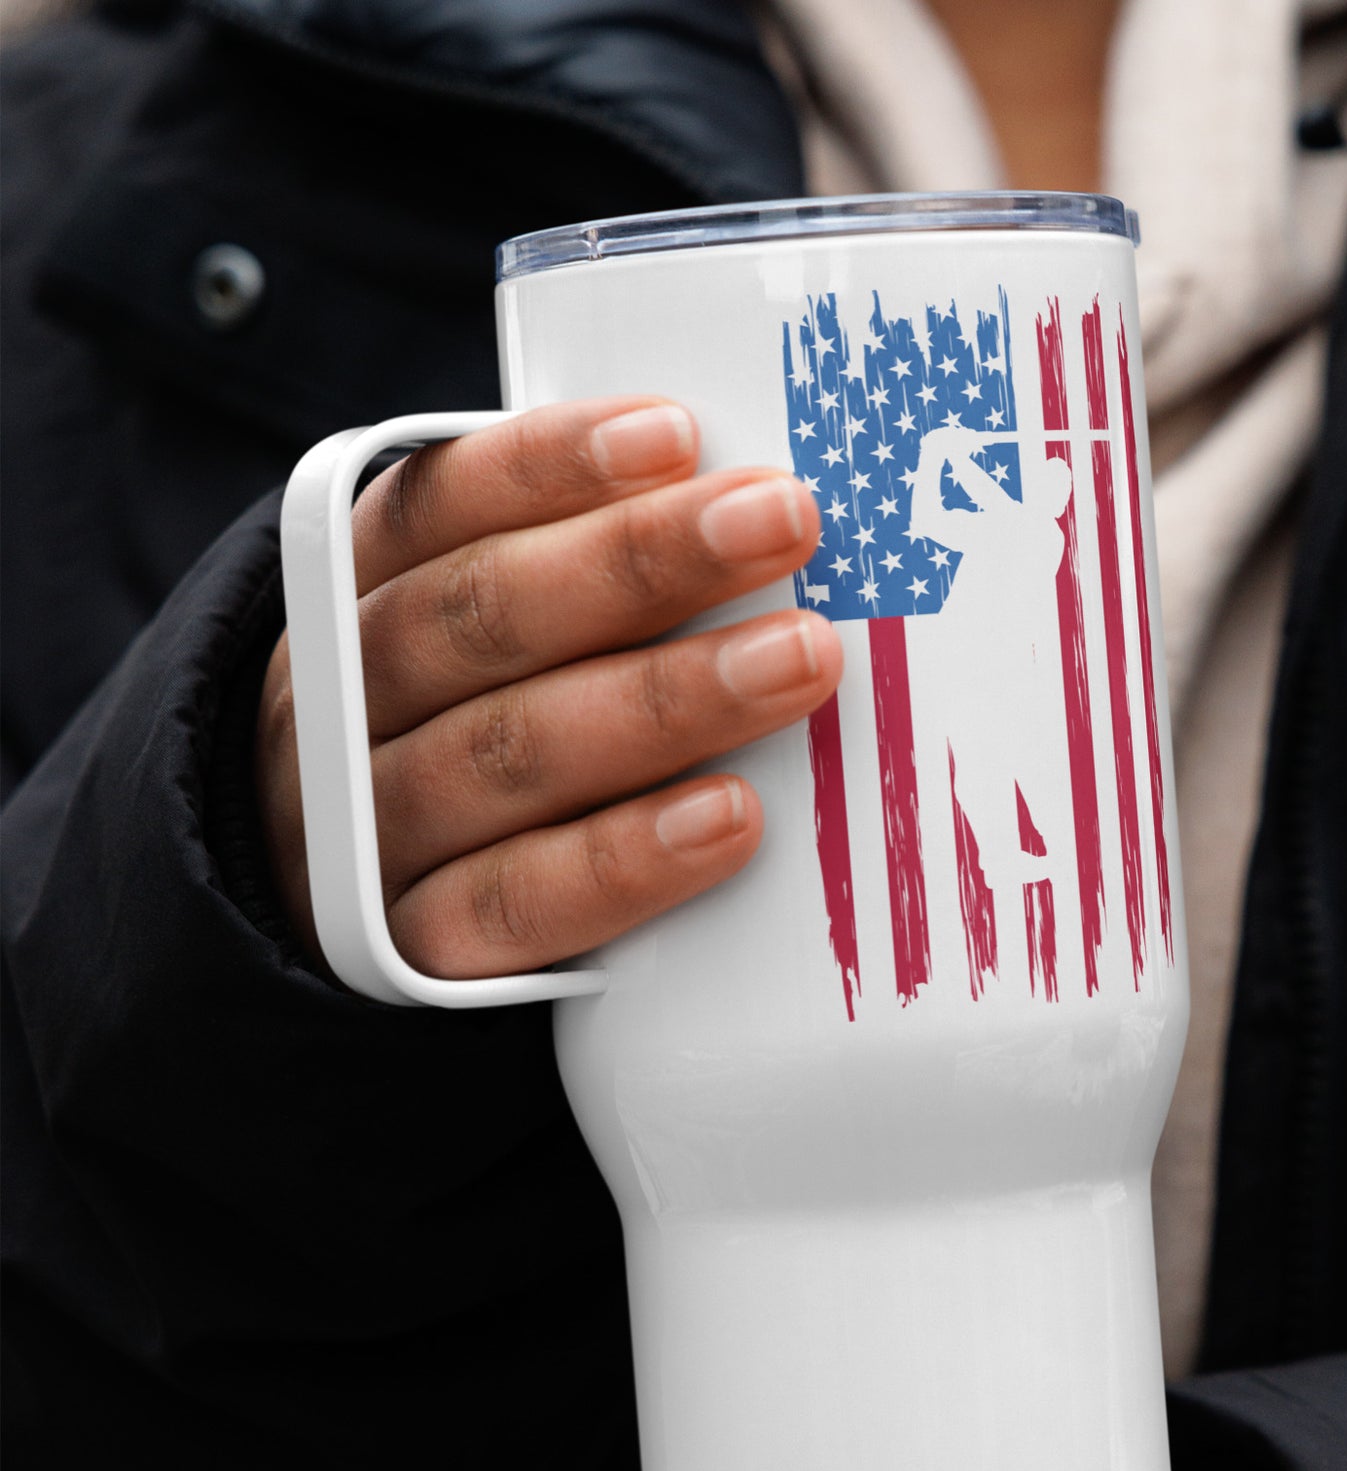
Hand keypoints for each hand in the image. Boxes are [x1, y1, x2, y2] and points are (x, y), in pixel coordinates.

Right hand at [256, 398, 836, 974]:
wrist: (336, 909)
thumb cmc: (455, 732)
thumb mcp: (476, 632)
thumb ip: (577, 571)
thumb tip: (752, 507)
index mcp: (351, 592)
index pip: (436, 505)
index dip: (550, 467)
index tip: (678, 434)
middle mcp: (339, 703)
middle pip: (481, 617)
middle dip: (639, 563)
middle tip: (783, 522)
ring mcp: (368, 831)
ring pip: (507, 752)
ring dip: (663, 700)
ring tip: (798, 659)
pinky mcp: (415, 949)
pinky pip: (518, 902)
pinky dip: (625, 858)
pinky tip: (730, 816)